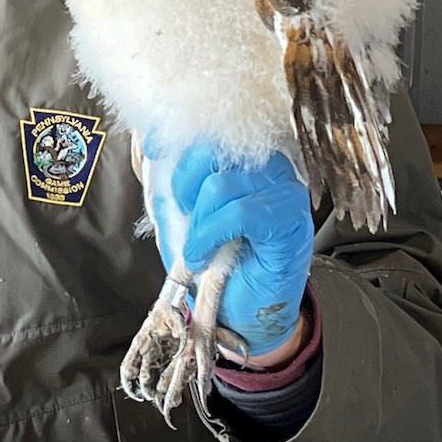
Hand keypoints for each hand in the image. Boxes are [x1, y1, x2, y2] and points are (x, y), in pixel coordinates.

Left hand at [148, 142, 313, 357]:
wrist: (246, 312)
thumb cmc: (220, 263)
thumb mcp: (186, 218)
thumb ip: (174, 184)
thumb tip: (153, 145)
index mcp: (247, 157)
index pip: (213, 129)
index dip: (178, 135)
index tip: (152, 145)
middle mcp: (269, 165)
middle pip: (215, 149)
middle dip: (186, 183)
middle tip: (184, 213)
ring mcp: (283, 188)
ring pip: (222, 183)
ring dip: (199, 221)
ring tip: (197, 249)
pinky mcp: (290, 218)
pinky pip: (239, 212)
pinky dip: (211, 234)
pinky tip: (204, 254)